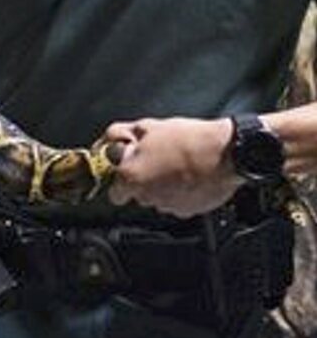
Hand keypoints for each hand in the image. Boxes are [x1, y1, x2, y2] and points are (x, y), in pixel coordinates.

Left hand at [103, 115, 239, 217]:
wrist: (227, 153)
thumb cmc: (188, 140)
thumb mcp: (148, 126)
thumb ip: (122, 135)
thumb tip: (111, 140)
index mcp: (132, 177)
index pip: (114, 193)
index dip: (120, 181)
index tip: (128, 171)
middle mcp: (147, 196)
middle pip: (138, 194)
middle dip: (144, 180)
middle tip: (156, 160)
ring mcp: (169, 206)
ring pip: (158, 199)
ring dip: (162, 186)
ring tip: (177, 166)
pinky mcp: (189, 210)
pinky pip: (178, 203)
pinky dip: (181, 193)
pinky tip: (190, 177)